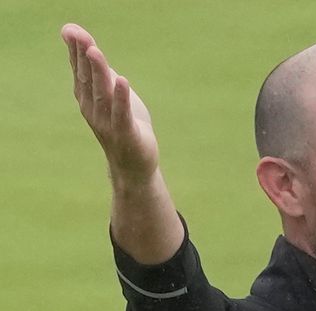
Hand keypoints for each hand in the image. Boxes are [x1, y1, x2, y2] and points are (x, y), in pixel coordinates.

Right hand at [61, 23, 158, 184]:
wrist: (134, 166)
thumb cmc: (126, 127)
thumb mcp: (114, 97)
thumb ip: (104, 76)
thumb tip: (91, 49)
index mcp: (89, 99)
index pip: (80, 72)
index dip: (76, 51)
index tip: (70, 30)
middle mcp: (93, 110)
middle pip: (87, 79)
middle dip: (83, 56)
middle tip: (78, 35)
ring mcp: (108, 123)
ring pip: (102, 94)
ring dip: (99, 72)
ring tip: (95, 52)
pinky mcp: (126, 134)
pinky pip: (122, 114)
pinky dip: (121, 97)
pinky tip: (122, 80)